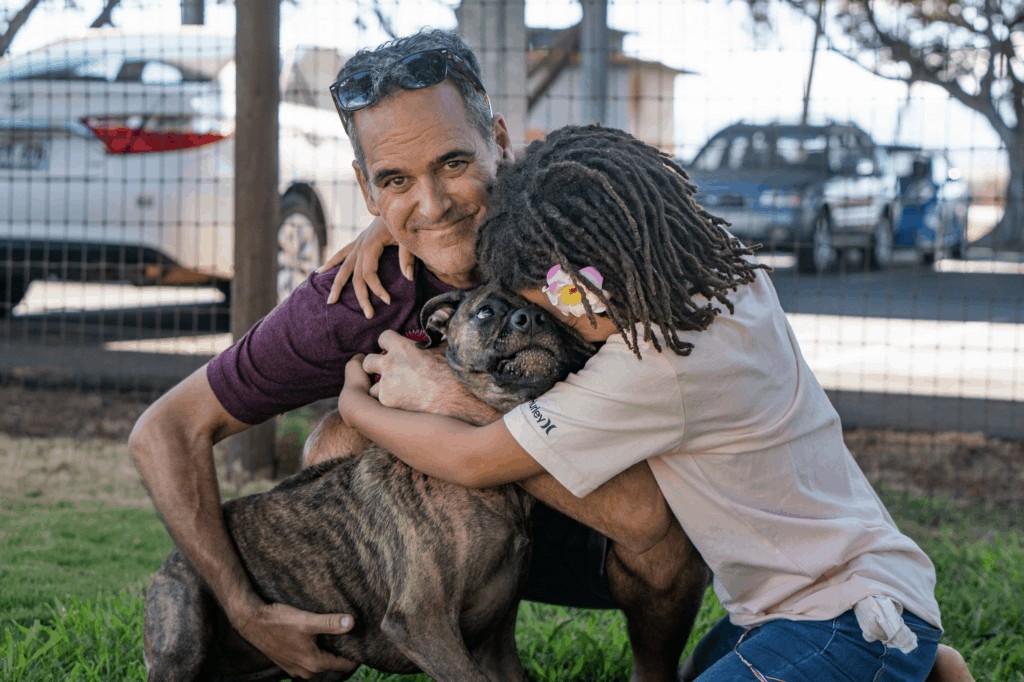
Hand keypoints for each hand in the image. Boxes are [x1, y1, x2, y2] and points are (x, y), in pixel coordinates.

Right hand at [231, 600, 356, 678]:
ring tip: (337, 643)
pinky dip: (315, 657)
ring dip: (327, 657)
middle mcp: (304, 670)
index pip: (342, 665)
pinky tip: (316, 643)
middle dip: (342, 657)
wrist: (251, 622)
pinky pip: (307, 665)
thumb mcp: (307, 620)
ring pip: (318, 667)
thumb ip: (330, 623)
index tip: (365, 646)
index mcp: (313, 662)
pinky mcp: (286, 663)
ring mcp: (294, 669)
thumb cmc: (279, 620)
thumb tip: (352, 623)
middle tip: (353, 642)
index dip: (355, 656)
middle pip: (331, 667)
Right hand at [317, 217, 414, 315]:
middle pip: (356, 276)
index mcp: (370, 246)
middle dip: (361, 297)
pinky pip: (341, 254)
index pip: (369, 274)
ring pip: (343, 268)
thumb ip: (407, 258)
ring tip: (330, 301)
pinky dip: (330, 263)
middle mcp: (360, 246)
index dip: (377, 289)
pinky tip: (319, 271)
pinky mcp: (357, 242)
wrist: (395, 204)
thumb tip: (408, 277)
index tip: (388, 301)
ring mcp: (356, 244)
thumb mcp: (406, 239)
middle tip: (368, 315)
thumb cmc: (402, 223)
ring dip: (337, 285)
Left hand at [362, 330, 462, 411]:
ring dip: (381, 389)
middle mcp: (390, 363)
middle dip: (373, 366)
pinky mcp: (387, 401)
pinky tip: (402, 405)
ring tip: (395, 394)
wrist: (451, 397)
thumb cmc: (450, 373)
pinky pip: (381, 402)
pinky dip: (390, 404)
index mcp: (402, 347)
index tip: (391, 349)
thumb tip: (436, 336)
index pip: (383, 338)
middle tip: (384, 372)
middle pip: (368, 361)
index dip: (387, 343)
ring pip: (372, 387)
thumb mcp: (440, 351)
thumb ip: (429, 345)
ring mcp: (386, 383)